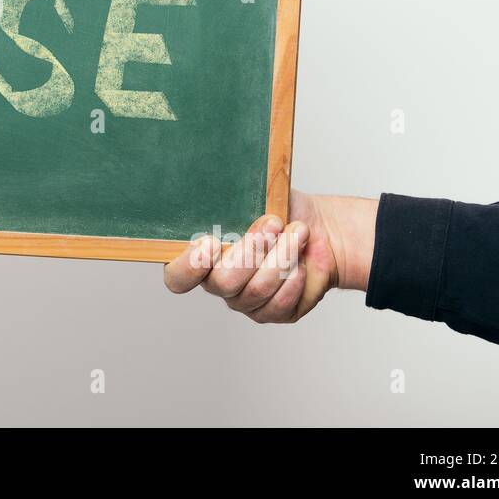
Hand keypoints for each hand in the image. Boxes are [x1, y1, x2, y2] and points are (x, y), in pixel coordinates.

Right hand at [163, 190, 377, 322]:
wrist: (320, 226)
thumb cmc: (281, 208)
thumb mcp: (251, 195)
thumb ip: (227, 198)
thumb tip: (212, 186)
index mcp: (202, 255)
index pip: (178, 276)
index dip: (189, 266)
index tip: (210, 241)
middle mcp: (219, 282)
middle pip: (222, 283)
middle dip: (251, 250)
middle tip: (273, 223)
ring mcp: (245, 300)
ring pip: (256, 290)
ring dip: (281, 256)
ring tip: (298, 231)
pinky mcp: (274, 312)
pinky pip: (279, 304)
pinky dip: (294, 276)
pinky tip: (301, 258)